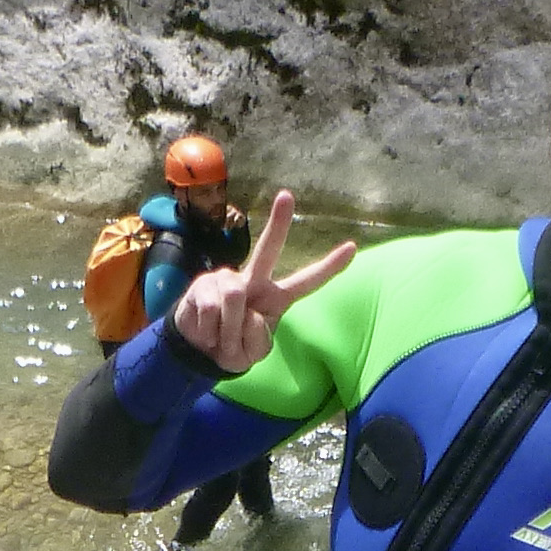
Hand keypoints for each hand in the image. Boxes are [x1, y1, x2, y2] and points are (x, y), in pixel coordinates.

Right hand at [168, 188, 356, 374]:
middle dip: (278, 223)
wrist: (197, 351)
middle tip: (287, 195)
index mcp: (275, 299)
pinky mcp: (202, 284)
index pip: (306, 282)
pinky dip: (210, 331)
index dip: (329, 268)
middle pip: (268, 250)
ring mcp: (227, 280)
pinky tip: (206, 331)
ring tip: (221, 338)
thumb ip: (257, 340)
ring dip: (227, 330)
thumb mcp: (251, 355)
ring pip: (234, 299)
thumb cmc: (231, 347)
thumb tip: (248, 313)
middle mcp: (253, 281)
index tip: (353, 247)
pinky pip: (211, 310)